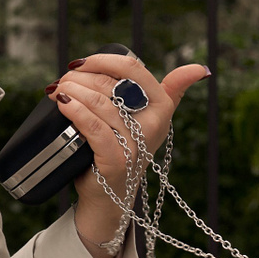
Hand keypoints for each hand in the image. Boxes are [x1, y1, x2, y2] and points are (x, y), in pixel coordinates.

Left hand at [48, 53, 209, 257]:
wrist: (109, 197)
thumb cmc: (122, 150)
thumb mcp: (146, 120)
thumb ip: (170, 92)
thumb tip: (200, 69)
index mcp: (161, 107)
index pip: (133, 69)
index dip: (102, 60)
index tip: (79, 63)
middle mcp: (154, 124)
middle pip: (112, 85)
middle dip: (80, 78)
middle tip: (62, 81)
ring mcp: (136, 144)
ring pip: (101, 105)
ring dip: (73, 92)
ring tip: (58, 91)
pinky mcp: (117, 161)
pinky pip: (96, 129)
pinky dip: (76, 113)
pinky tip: (63, 105)